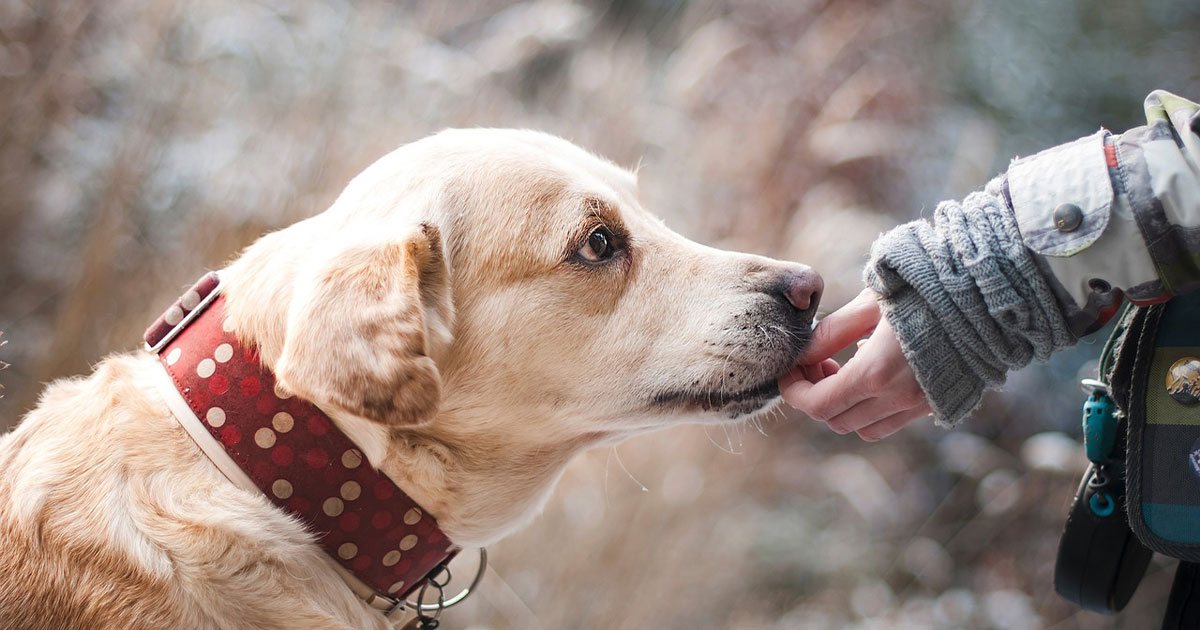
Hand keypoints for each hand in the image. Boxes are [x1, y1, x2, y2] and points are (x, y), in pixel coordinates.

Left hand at [779, 288, 931, 440]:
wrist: (989, 293)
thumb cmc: (925, 287)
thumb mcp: (870, 303)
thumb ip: (832, 332)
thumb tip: (802, 353)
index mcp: (877, 373)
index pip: (818, 404)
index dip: (794, 391)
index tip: (788, 370)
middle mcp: (899, 398)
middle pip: (836, 420)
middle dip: (815, 396)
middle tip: (815, 362)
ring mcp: (921, 405)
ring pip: (864, 428)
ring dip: (844, 406)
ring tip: (842, 368)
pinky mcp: (937, 403)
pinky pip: (892, 421)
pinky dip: (871, 407)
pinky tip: (873, 370)